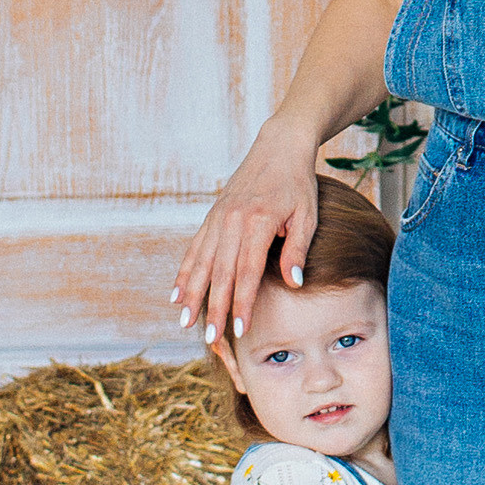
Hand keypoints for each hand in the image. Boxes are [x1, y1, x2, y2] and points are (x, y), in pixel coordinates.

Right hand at [172, 114, 321, 344]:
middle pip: (220, 272)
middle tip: (210, 338)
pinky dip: (184, 273)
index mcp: (258, 221)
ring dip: (192, 294)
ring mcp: (218, 218)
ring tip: (185, 322)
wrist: (278, 146)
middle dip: (214, 307)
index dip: (243, 303)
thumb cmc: (298, 183)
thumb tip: (293, 283)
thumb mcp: (307, 214)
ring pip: (201, 262)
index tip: (241, 329)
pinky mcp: (212, 216)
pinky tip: (176, 294)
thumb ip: (298, 249)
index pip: (248, 271)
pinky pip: (194, 248)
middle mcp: (232, 220)